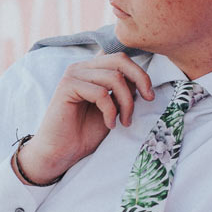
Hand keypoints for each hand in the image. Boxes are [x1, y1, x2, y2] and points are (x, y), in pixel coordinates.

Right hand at [18, 53, 155, 183]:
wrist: (61, 152)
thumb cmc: (85, 133)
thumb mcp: (113, 109)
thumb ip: (123, 92)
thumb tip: (141, 81)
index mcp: (93, 70)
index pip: (121, 58)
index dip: (140, 73)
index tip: (150, 95)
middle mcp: (82, 67)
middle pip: (120, 60)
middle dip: (140, 80)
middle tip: (148, 100)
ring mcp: (73, 74)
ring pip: (114, 78)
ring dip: (126, 102)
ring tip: (124, 121)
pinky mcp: (67, 86)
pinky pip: (101, 93)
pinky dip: (110, 111)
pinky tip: (109, 124)